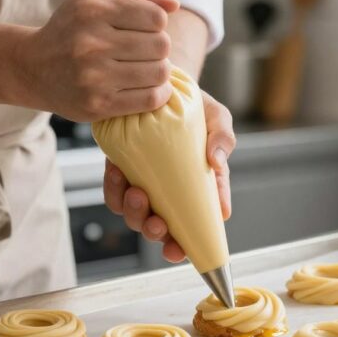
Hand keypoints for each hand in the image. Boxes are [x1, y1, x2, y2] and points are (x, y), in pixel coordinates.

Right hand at [12, 0, 179, 121]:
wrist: (32, 69)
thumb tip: (173, 5)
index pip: (156, 17)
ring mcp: (94, 77)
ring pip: (160, 72)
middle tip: (144, 51)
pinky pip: (150, 99)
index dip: (157, 23)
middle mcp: (91, 43)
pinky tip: (148, 87)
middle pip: (161, 45)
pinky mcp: (98, 105)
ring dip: (159, 71)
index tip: (144, 29)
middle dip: (159, 48)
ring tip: (145, 68)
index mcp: (92, 11)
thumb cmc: (71, 29)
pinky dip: (158, 93)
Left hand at [103, 92, 236, 262]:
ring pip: (137, 217)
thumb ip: (223, 137)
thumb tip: (216, 162)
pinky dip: (114, 190)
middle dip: (158, 235)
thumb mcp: (217, 118)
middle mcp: (174, 193)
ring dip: (135, 215)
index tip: (182, 248)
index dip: (192, 243)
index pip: (201, 223)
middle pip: (166, 229)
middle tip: (157, 223)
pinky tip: (118, 174)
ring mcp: (148, 185)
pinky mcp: (125, 173)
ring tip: (137, 194)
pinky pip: (115, 194)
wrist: (162, 87)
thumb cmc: (196, 106)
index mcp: (201, 188)